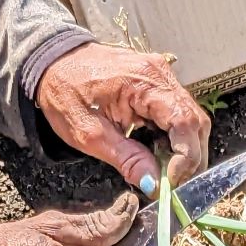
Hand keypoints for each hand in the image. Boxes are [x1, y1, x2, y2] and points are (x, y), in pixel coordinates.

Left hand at [36, 43, 210, 192]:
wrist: (51, 62)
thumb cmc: (64, 92)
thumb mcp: (88, 133)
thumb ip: (126, 159)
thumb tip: (154, 184)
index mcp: (145, 81)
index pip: (186, 122)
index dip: (187, 157)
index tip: (171, 182)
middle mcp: (161, 74)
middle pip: (195, 122)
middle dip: (189, 158)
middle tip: (170, 183)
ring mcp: (161, 76)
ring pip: (189, 119)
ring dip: (182, 149)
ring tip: (161, 169)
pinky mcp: (157, 82)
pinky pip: (176, 113)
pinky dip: (172, 137)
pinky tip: (155, 151)